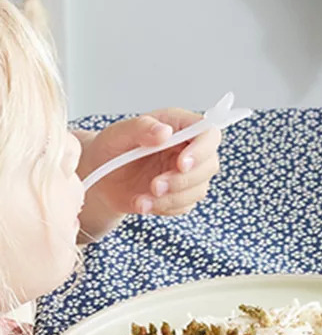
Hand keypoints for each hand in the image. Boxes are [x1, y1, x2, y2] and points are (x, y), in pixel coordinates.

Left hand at [76, 108, 220, 236]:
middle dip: (184, 180)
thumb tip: (165, 132)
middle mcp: (188, 149)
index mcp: (178, 126)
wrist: (100, 178)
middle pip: (210, 165)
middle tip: (155, 186)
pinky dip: (164, 208)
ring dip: (172, 198)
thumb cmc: (110, 149)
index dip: (202, 149)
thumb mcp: (117, 134)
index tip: (180, 164)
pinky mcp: (181, 195)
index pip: (208, 133)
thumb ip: (141, 128)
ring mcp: (187, 174)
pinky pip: (184, 206)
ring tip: (142, 199)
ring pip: (199, 190)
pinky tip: (142, 204)